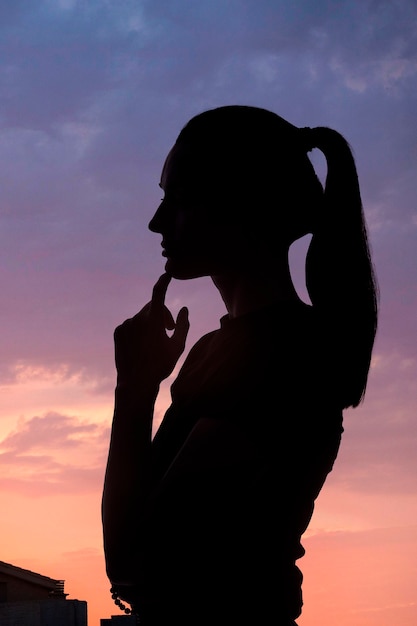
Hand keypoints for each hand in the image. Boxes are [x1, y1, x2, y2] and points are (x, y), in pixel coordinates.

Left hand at [114, 273, 189, 387]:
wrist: (135, 383)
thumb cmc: (160, 365)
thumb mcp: (178, 346)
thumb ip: (183, 325)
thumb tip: (184, 309)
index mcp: (153, 321)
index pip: (159, 293)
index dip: (164, 281)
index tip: (167, 274)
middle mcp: (137, 319)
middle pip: (154, 306)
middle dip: (163, 314)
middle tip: (169, 330)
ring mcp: (126, 325)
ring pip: (142, 316)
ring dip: (150, 323)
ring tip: (154, 342)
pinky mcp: (118, 331)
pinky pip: (131, 324)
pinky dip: (138, 329)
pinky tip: (142, 345)